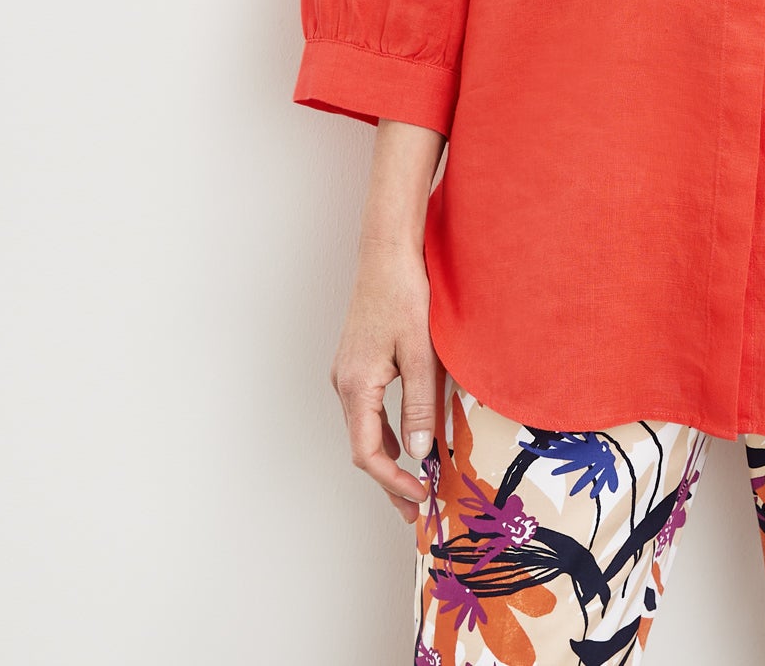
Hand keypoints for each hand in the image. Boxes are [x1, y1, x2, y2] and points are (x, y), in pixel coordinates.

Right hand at [330, 232, 441, 523]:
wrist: (387, 253)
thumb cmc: (404, 295)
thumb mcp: (421, 354)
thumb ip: (420, 406)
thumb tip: (421, 454)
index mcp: (355, 386)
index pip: (367, 453)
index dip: (393, 481)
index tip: (419, 498)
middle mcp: (344, 384)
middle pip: (363, 447)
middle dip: (389, 481)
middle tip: (414, 512)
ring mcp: (347, 374)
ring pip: (365, 430)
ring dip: (389, 459)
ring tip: (415, 483)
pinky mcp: (357, 363)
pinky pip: (368, 410)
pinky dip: (385, 433)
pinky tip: (406, 442)